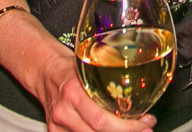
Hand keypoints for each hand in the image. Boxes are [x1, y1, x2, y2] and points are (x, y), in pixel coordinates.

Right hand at [37, 46, 156, 131]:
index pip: (101, 120)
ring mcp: (58, 125)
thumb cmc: (70, 65)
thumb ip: (108, 79)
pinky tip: (114, 130)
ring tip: (134, 129)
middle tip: (146, 128)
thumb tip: (140, 84)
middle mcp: (64, 112)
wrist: (44, 70)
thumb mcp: (90, 67)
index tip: (146, 122)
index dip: (126, 127)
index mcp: (74, 91)